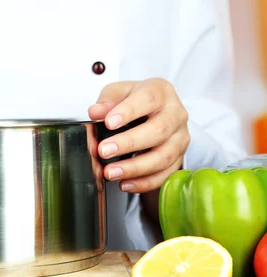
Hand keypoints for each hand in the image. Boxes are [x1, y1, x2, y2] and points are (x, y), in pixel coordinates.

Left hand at [88, 78, 189, 192]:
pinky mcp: (179, 158)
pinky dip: (144, 182)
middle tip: (104, 151)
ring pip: (163, 156)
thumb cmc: (136, 100)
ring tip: (111, 172)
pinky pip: (165, 175)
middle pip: (158, 130)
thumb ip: (107, 100)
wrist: (155, 112)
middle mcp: (176, 114)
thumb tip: (95, 112)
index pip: (148, 99)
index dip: (128, 112)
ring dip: (135, 168)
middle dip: (129, 143)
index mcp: (161, 92)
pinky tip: (125, 184)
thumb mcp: (119, 92)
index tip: (108, 123)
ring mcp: (180, 138)